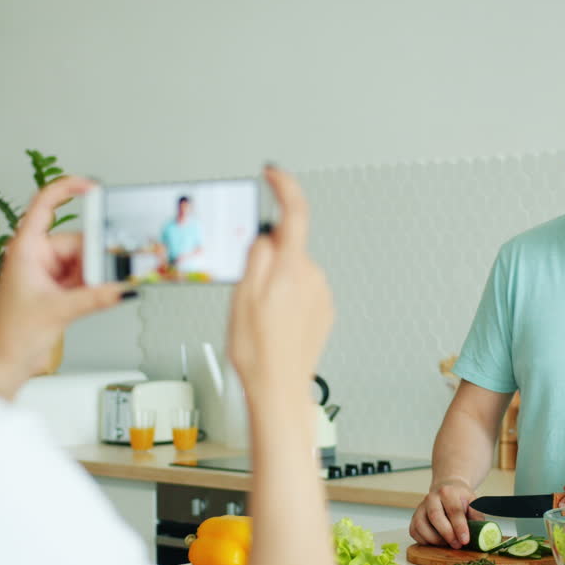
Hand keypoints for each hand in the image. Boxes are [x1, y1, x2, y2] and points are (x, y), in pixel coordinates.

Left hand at [0, 175, 126, 397]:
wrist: (6, 362)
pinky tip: (105, 290)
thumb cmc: (11, 335)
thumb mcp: (59, 311)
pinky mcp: (57, 289)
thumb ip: (96, 297)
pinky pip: (83, 277)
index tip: (92, 187)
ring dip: (96, 273)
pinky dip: (95, 284)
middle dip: (95, 254)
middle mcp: (36, 257)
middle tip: (113, 265)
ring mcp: (47, 273)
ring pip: (83, 261)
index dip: (68, 189)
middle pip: (76, 240)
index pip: (45, 205)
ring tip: (107, 286)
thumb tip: (122, 286)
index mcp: (25, 249)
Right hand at [227, 166, 332, 397]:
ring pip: (291, 272)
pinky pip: (300, 292)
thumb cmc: (258, 353)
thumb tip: (264, 233)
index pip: (295, 213)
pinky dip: (285, 299)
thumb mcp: (241, 298)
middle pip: (287, 247)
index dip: (284, 186)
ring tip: (259, 318)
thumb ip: (255, 257)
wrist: (280, 390)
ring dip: (274, 284)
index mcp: (291, 270)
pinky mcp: (323, 312)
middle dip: (265, 259)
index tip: (273, 174)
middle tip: (246, 292)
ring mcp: (321, 296)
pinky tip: (273, 325)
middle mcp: (312, 278)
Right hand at [409, 477, 483, 548]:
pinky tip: (436, 542)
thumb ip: (477, 515)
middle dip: (447, 534)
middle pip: (435, 517)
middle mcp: (431, 498)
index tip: (465, 540)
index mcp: (447, 492)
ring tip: (447, 544)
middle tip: (457, 545)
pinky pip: (414, 532)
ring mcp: (420, 507)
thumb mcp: (473, 502)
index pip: (454, 510)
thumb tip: (482, 532)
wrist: (446, 489)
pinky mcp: (414, 517)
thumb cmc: (460, 498)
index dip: (460, 527)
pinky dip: (424, 541)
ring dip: (435, 540)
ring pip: (421, 526)